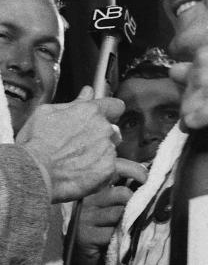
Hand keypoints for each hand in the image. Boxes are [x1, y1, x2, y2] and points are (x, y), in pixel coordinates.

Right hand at [16, 86, 139, 202]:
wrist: (34, 173)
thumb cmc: (35, 144)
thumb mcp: (46, 113)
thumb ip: (74, 102)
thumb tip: (88, 92)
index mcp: (90, 112)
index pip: (116, 106)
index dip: (110, 111)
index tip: (106, 116)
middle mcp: (104, 129)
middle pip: (112, 130)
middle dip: (100, 134)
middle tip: (79, 144)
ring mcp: (108, 149)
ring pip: (110, 149)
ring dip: (99, 152)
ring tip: (76, 160)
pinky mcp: (109, 168)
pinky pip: (111, 167)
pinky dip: (99, 170)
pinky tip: (82, 171)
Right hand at [73, 161, 147, 264]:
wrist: (84, 258)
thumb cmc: (103, 228)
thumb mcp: (113, 206)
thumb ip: (126, 191)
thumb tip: (152, 179)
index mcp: (94, 189)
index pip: (115, 168)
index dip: (134, 169)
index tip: (147, 178)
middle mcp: (87, 200)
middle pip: (122, 194)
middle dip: (134, 204)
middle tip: (132, 215)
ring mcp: (85, 218)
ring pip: (120, 213)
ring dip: (127, 222)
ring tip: (122, 228)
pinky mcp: (85, 236)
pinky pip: (113, 232)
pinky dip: (120, 237)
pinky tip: (114, 240)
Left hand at [169, 37, 207, 182]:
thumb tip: (175, 69)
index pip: (205, 54)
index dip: (189, 76)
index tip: (189, 94)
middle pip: (204, 73)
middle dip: (188, 96)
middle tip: (188, 113)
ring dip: (191, 110)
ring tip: (190, 122)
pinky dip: (202, 118)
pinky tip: (195, 126)